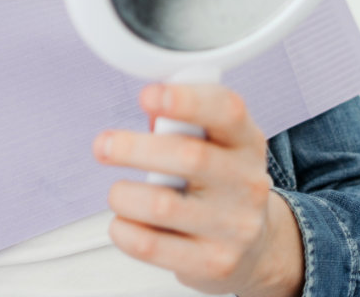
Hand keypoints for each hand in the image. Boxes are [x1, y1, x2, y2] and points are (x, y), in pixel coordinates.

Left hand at [94, 83, 304, 296]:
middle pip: (188, 156)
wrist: (255, 246)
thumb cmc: (218, 180)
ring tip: (118, 193)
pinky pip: (151, 245)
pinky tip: (124, 222)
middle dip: (133, 148)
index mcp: (244, 140)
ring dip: (123, 194)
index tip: (146, 95)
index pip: (226, 109)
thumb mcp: (213, 140)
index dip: (186, 99)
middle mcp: (246, 182)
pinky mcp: (213, 263)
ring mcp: (234, 226)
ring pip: (162, 205)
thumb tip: (149, 106)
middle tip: (103, 146)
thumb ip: (181, 119)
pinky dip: (123, 230)